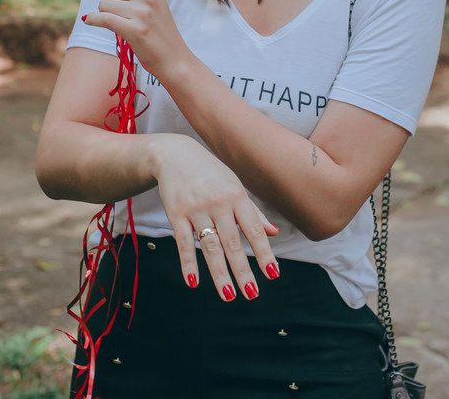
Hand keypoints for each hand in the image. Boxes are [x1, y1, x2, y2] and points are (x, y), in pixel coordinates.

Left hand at [81, 0, 192, 81]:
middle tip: (119, 15)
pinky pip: (103, 18)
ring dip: (104, 14)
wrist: (174, 59)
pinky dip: (92, 20)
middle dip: (107, 0)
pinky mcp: (135, 30)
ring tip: (120, 24)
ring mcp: (142, 13)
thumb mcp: (154, 4)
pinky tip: (90, 21)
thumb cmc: (160, 33)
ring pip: (103, 4)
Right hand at [151, 136, 279, 301]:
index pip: (253, 230)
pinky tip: (193, 282)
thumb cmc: (210, 173)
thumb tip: (274, 232)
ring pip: (210, 246)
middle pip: (233, 243)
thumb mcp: (234, 186)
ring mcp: (196, 209)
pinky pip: (183, 242)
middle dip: (243, 270)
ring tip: (229, 295)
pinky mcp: (176, 213)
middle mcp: (218, 203)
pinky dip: (188, 263)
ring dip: (220, 273)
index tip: (273, 274)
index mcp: (237, 197)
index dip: (264, 253)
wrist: (175, 154)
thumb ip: (252, 212)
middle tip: (252, 294)